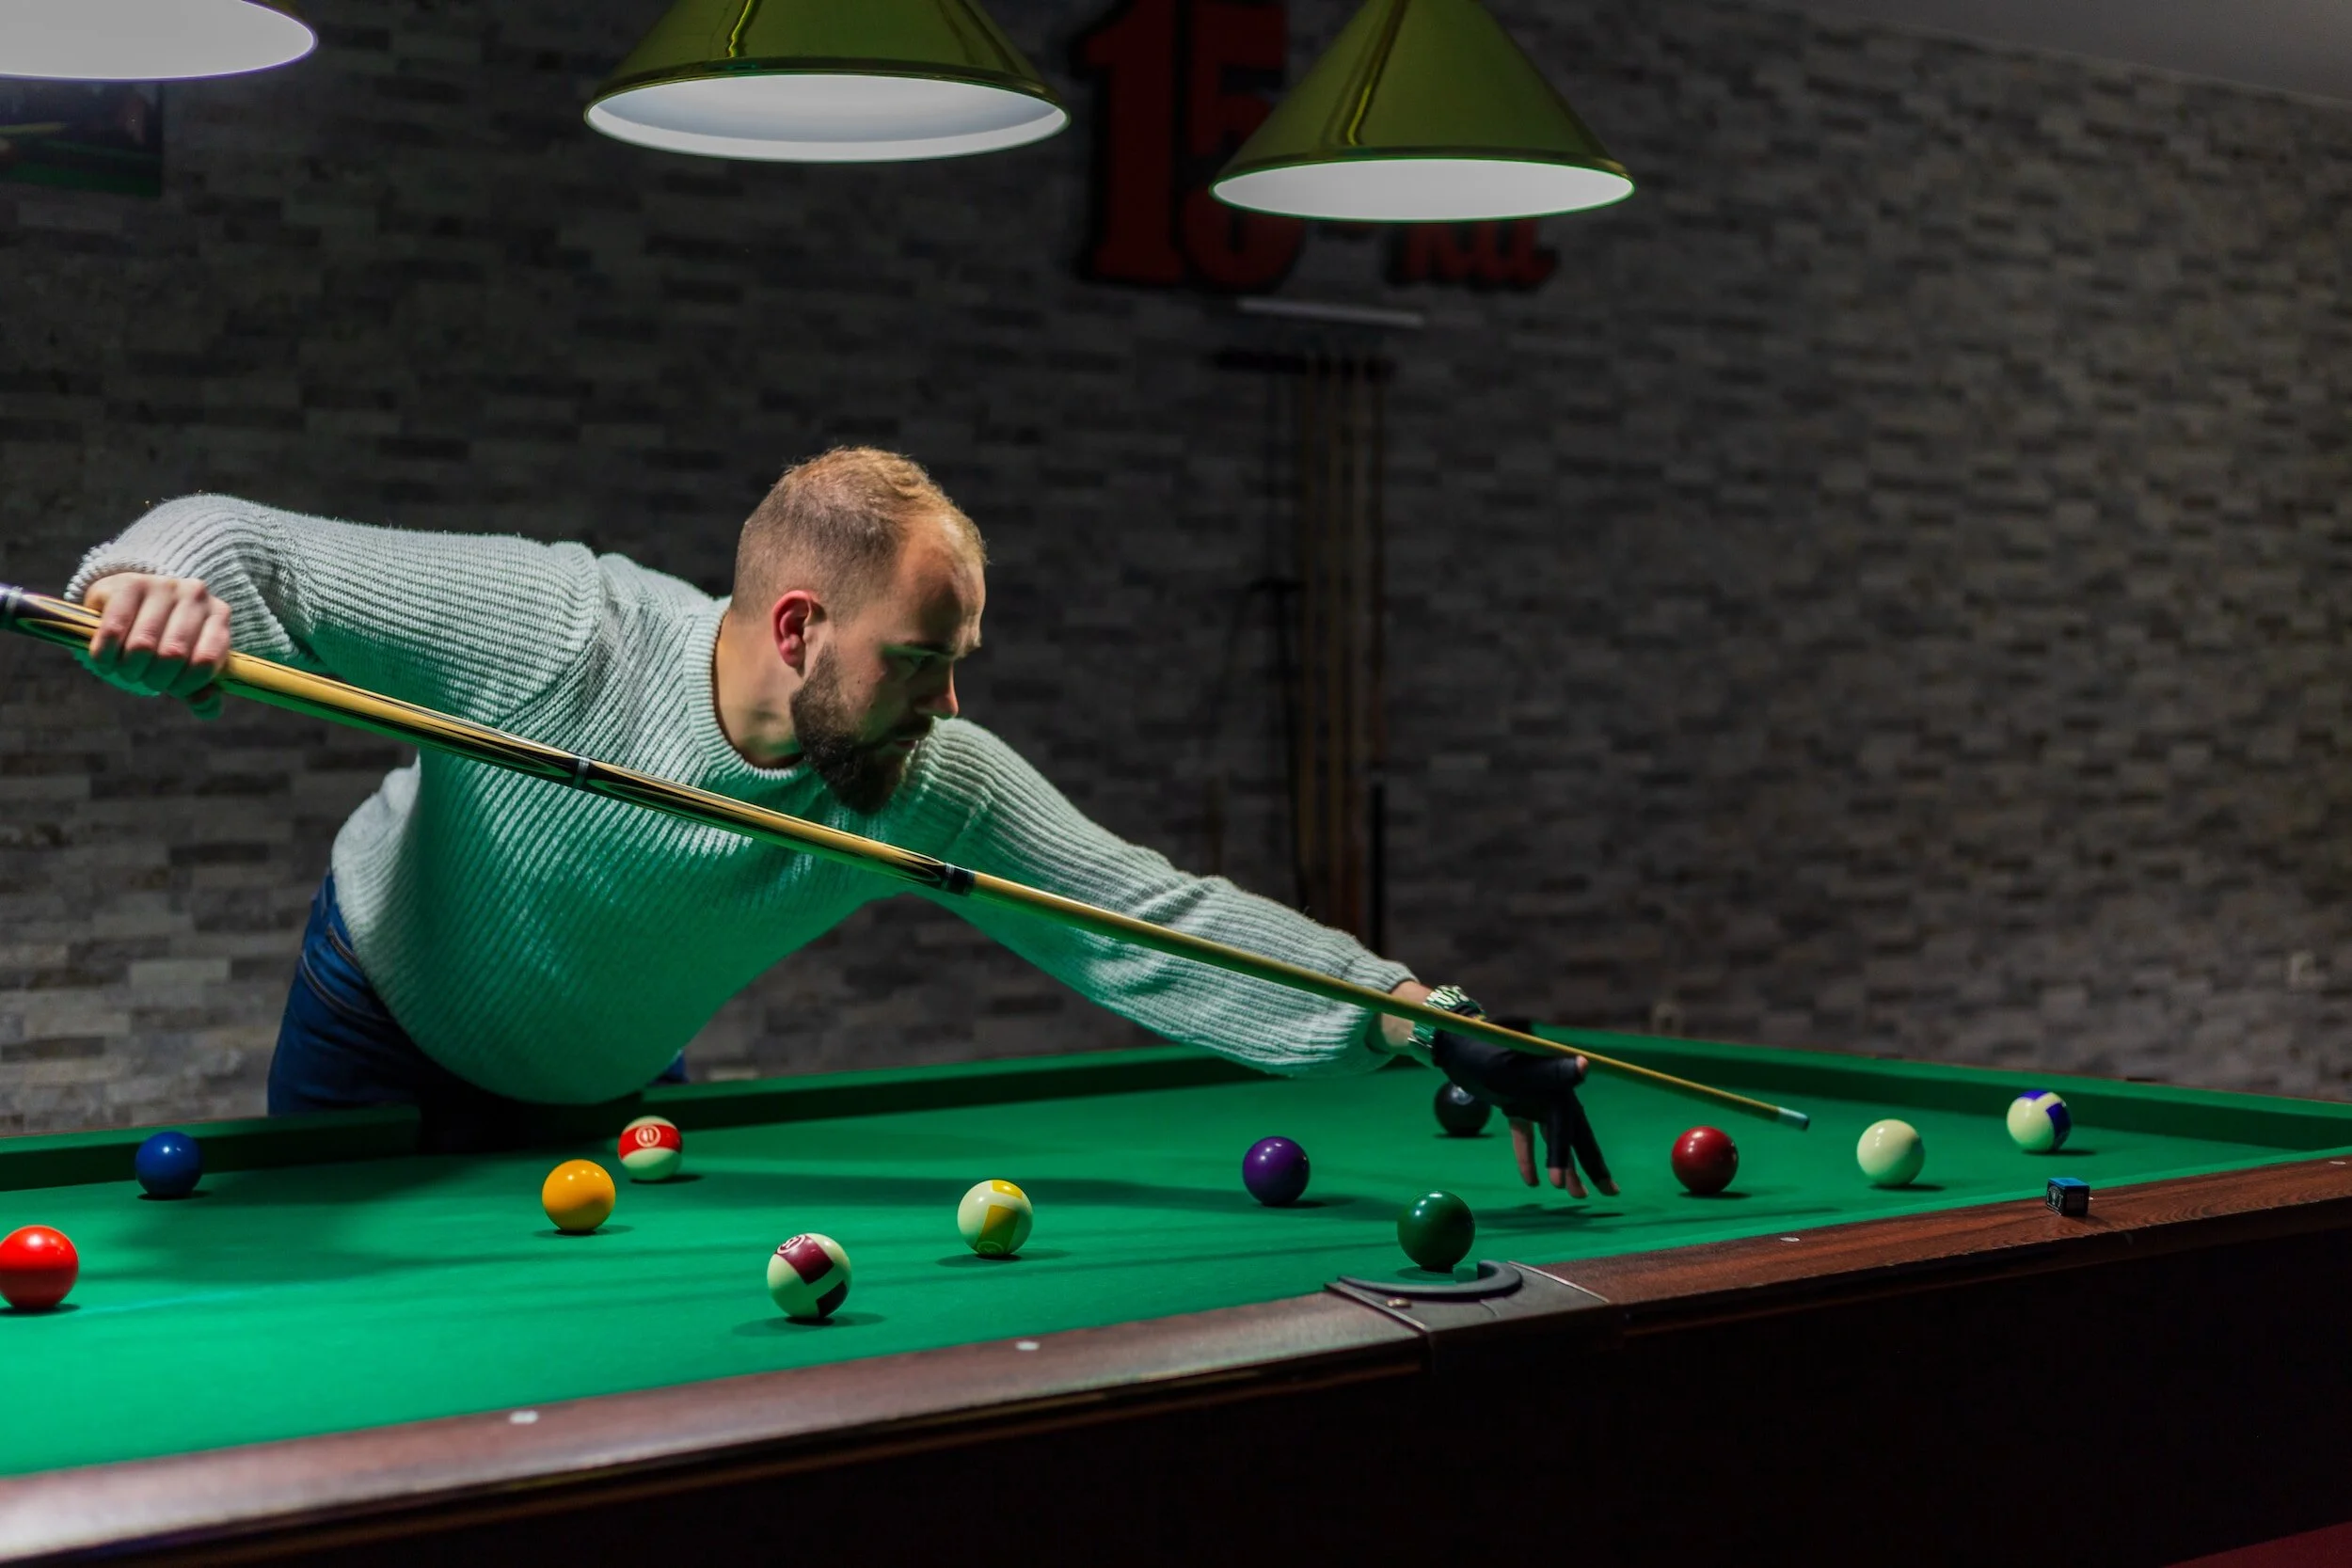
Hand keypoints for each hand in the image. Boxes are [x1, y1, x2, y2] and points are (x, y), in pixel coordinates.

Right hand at [80, 573, 231, 719]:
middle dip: (153, 678)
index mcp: (218, 616)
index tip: (171, 688)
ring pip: (142, 645)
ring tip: (123, 669)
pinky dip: (105, 654)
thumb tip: (207, 707)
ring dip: (127, 669)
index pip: (205, 663)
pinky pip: (113, 630)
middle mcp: (195, 596)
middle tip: (142, 678)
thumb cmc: (164, 639)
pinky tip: (104, 659)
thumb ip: (200, 691)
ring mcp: (162, 585)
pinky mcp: (128, 584)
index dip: (183, 685)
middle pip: (172, 656)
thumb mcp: (186, 664)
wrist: (130, 600)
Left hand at [1421, 997, 1616, 1198]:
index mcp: (1555, 1081)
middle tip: (1610, 1192)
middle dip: (1590, 1164)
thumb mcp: (1512, 1066)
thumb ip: (1549, 1072)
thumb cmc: (1483, 1051)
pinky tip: (1531, 1182)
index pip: (1565, 1124)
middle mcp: (1551, 1089)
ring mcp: (1534, 1097)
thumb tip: (1585, 1066)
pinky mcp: (1516, 1102)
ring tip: (1575, 1195)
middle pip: (1574, 1132)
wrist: (1455, 1042)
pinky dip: (1528, 1156)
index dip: (1563, 1155)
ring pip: (1554, 1137)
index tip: (1558, 1185)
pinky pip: (1526, 1134)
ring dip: (1564, 1165)